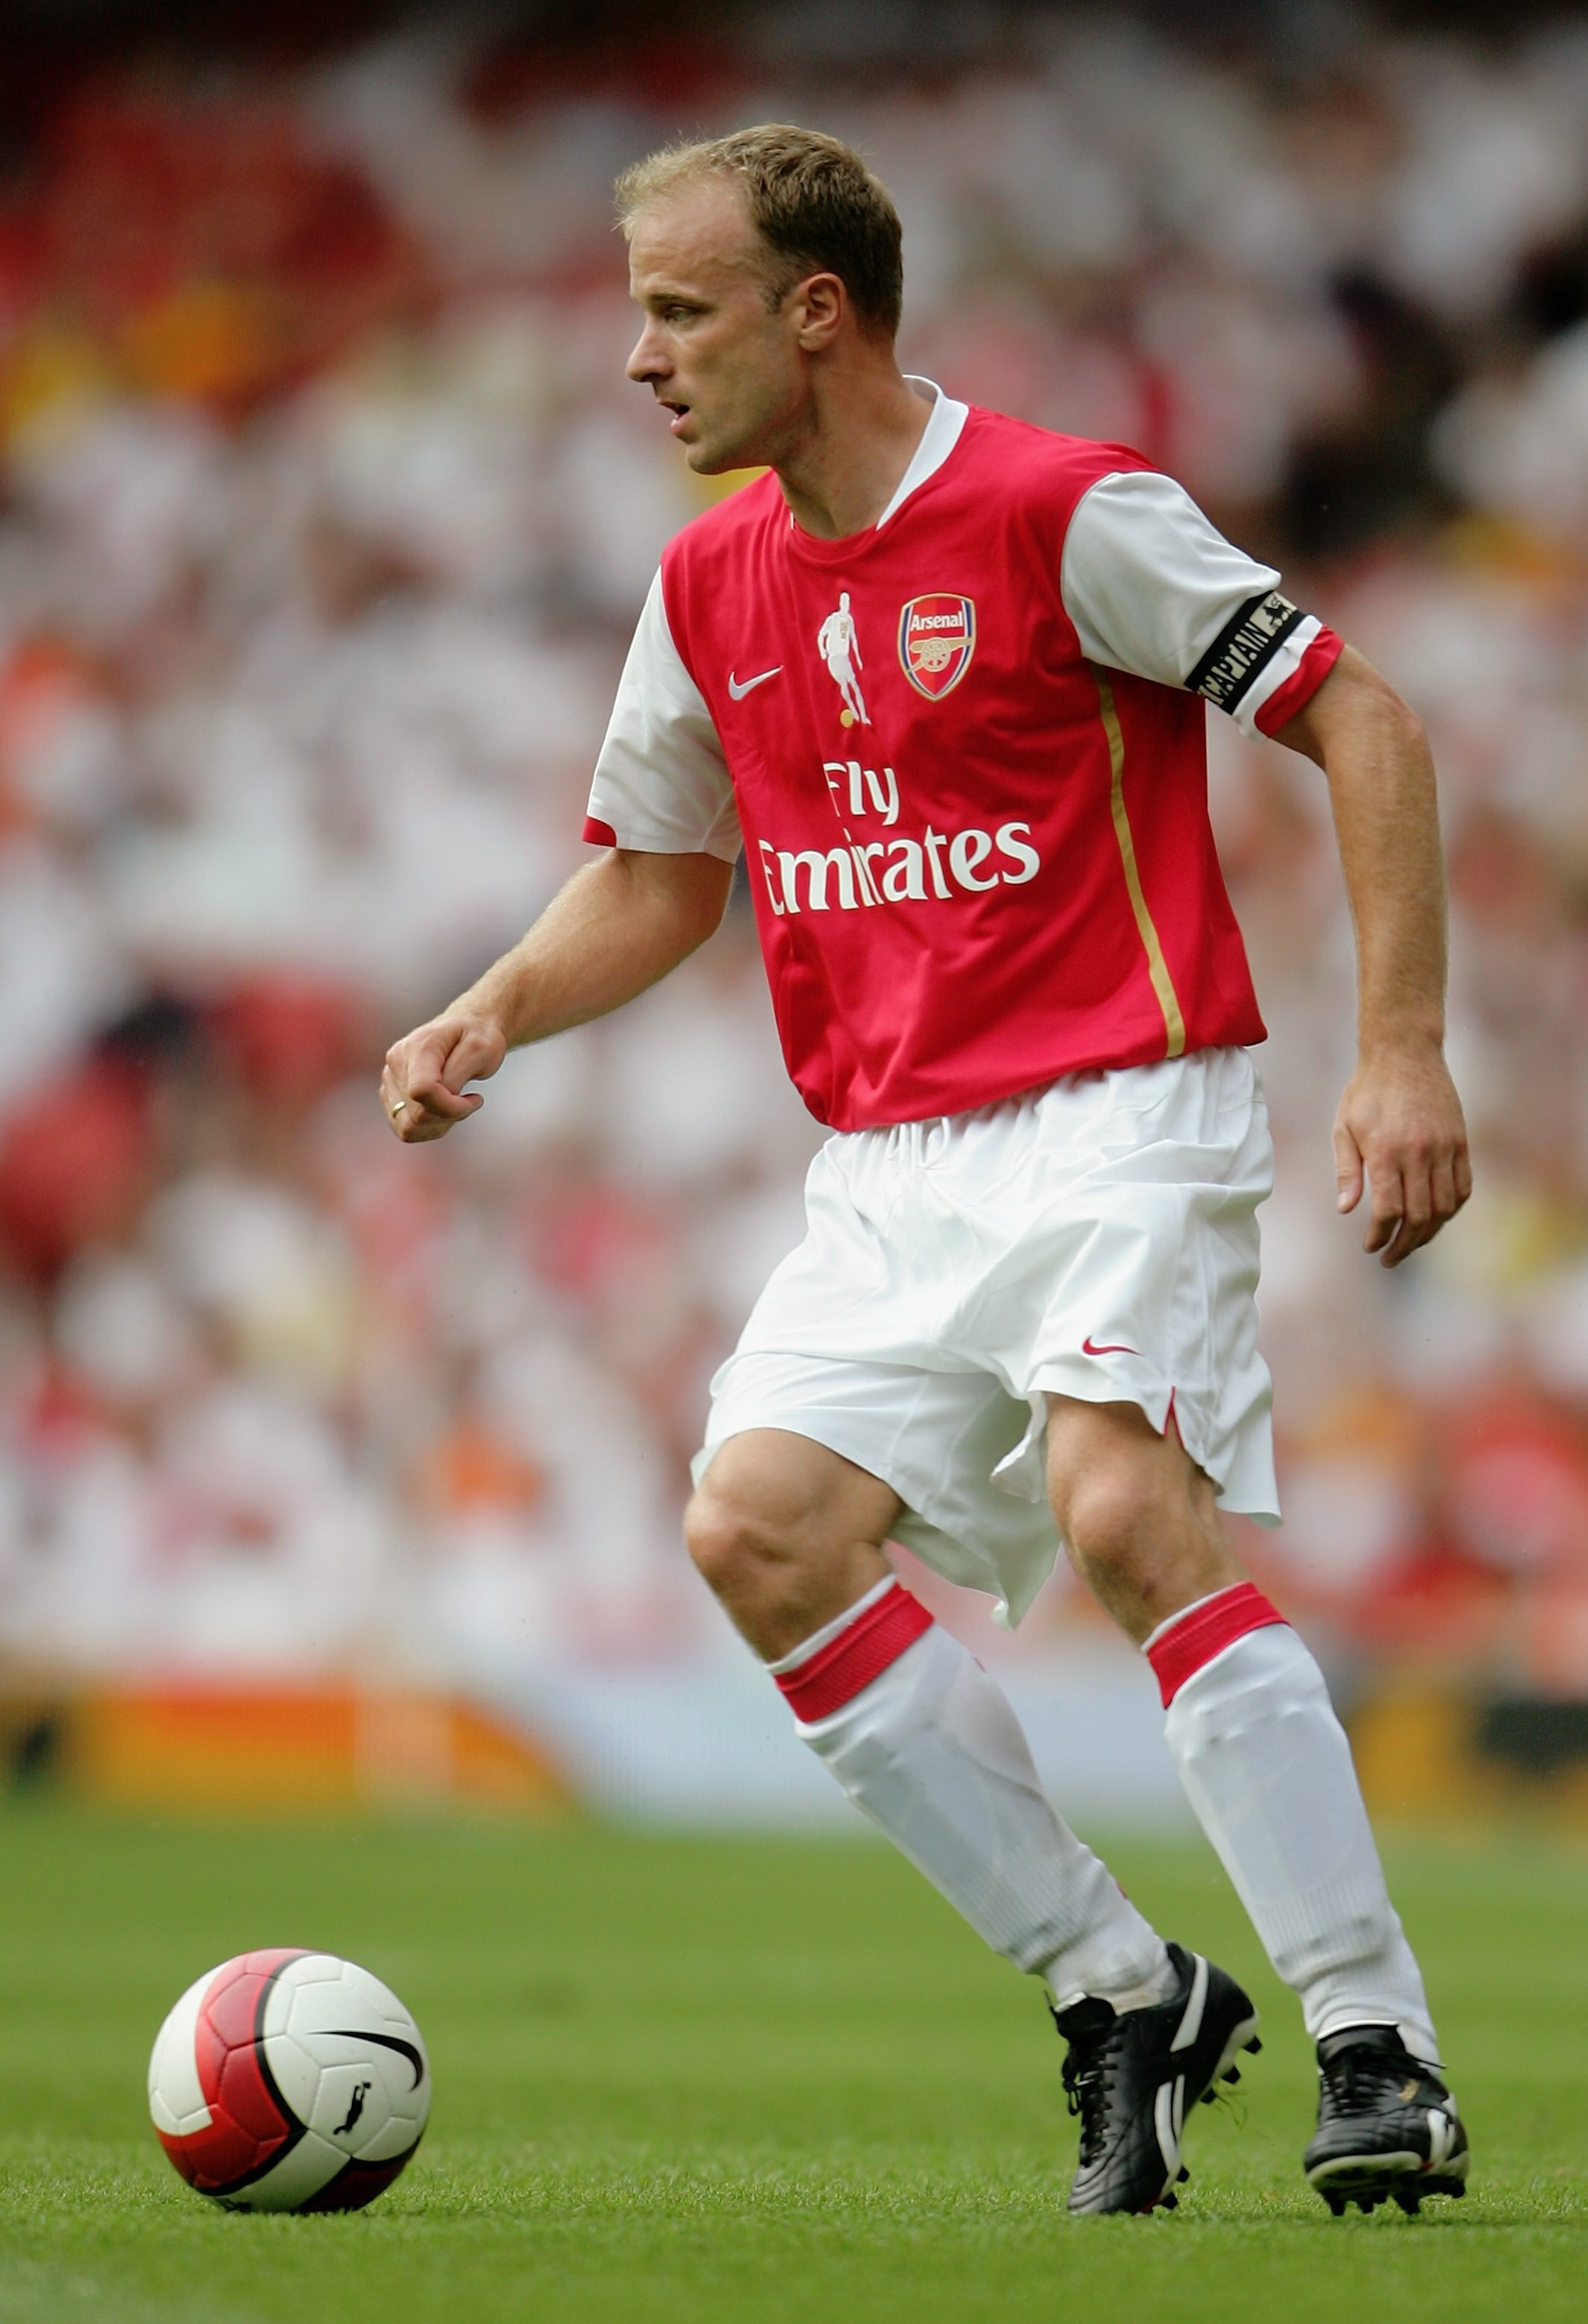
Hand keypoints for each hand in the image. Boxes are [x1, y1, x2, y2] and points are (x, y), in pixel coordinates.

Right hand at [382, 1011, 506, 1142]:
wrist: (466, 1026)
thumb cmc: (478, 1036)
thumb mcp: (481, 1049)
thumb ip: (458, 1075)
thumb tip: (443, 1096)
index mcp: (417, 1046)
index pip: (421, 1091)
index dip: (450, 1106)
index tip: (475, 1099)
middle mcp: (396, 1062)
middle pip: (417, 1114)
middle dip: (449, 1116)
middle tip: (469, 1101)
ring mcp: (389, 1079)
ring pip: (407, 1127)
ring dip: (438, 1125)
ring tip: (456, 1106)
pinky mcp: (390, 1094)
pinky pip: (405, 1129)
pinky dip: (429, 1128)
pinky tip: (444, 1111)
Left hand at [1333, 1044, 1471, 1266]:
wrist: (1404, 1053)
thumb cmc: (1367, 1091)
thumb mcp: (1344, 1127)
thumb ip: (1347, 1171)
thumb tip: (1346, 1210)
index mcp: (1385, 1152)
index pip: (1389, 1210)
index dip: (1380, 1236)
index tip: (1371, 1247)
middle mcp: (1418, 1153)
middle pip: (1419, 1216)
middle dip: (1404, 1245)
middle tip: (1390, 1257)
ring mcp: (1444, 1148)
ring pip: (1444, 1206)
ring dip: (1429, 1232)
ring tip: (1411, 1243)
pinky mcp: (1460, 1142)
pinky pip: (1463, 1187)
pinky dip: (1452, 1209)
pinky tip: (1436, 1218)